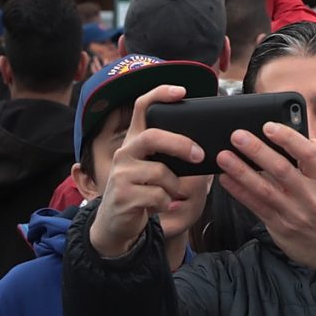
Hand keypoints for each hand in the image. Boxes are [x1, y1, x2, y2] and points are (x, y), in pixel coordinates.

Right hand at [88, 86, 206, 257]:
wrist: (115, 224)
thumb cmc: (141, 191)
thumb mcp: (149, 168)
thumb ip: (165, 154)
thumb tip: (200, 147)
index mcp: (133, 141)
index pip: (142, 107)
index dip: (161, 94)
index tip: (182, 91)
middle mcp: (124, 153)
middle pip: (153, 137)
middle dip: (180, 144)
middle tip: (199, 154)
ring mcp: (121, 174)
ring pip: (162, 173)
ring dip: (173, 187)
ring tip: (165, 194)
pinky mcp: (124, 196)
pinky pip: (160, 196)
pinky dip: (166, 203)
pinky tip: (156, 206)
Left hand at [216, 119, 315, 289]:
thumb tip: (306, 138)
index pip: (307, 155)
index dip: (288, 138)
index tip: (269, 126)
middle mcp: (310, 198)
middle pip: (281, 170)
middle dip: (257, 151)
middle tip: (238, 136)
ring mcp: (293, 214)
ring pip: (264, 189)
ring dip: (241, 171)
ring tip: (224, 156)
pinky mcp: (279, 227)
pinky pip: (256, 207)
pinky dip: (240, 192)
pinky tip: (226, 179)